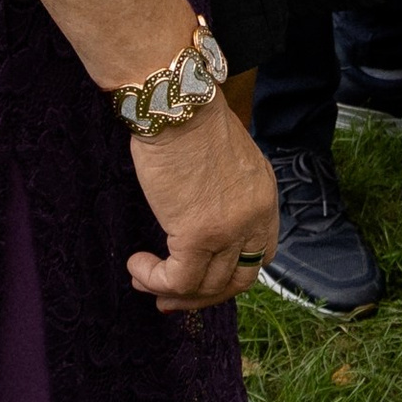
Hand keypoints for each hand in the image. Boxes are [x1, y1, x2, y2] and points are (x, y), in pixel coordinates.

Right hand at [127, 94, 280, 311]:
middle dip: (204, 296)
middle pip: (239, 280)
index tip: (201, 277)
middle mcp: (254, 218)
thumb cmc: (191, 120)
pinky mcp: (196, 234)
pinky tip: (136, 265)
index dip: (230, 273)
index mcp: (265, 198)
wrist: (177, 104)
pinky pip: (178, 278)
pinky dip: (155, 280)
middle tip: (170, 297)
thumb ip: (227, 192)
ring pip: (206, 285)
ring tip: (142, 277)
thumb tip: (202, 217)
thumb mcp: (227, 159)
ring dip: (170, 289)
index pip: (260, 255)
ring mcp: (229, 229)